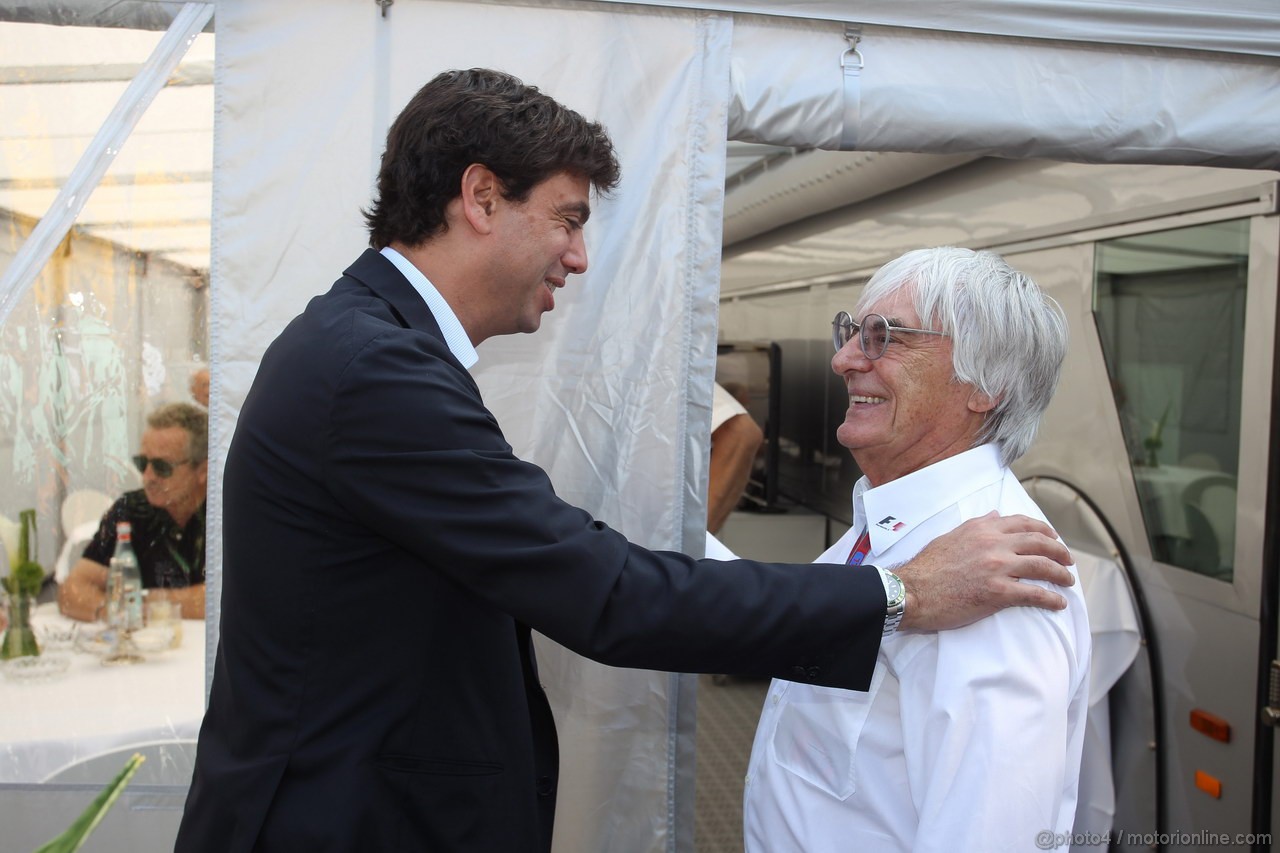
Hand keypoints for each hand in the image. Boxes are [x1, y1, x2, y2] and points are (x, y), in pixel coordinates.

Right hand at [893, 511, 1073, 631]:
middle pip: (1040, 543)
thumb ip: (978, 525)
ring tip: (1068, 581)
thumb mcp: (951, 536)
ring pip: (1042, 567)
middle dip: (1060, 552)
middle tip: (1068, 561)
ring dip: (1061, 575)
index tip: (1054, 538)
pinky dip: (1051, 599)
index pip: (1023, 524)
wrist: (913, 591)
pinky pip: (1034, 594)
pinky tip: (1059, 603)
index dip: (1045, 530)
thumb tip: (997, 515)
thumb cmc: (928, 567)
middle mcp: (994, 544)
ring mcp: (997, 568)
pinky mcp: (998, 593)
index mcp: (983, 529)